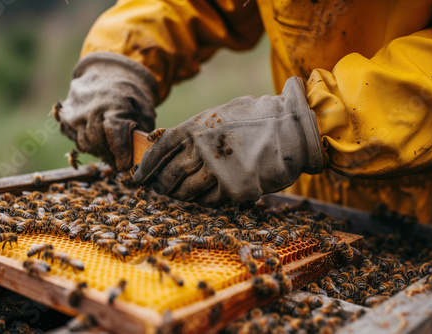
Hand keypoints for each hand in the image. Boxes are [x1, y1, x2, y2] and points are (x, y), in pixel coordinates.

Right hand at [58, 52, 157, 171]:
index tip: (126, 165)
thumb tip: (141, 160)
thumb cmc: (130, 96)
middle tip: (119, 163)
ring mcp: (74, 110)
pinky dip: (87, 143)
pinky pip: (75, 137)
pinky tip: (98, 140)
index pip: (115, 137)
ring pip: (84, 143)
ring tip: (111, 152)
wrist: (109, 72)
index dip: (121, 155)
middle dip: (110, 157)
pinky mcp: (64, 114)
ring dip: (98, 151)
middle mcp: (89, 107)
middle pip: (97, 143)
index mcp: (113, 103)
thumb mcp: (144, 112)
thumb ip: (141, 135)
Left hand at [133, 77, 325, 205]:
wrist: (293, 128)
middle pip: (170, 173)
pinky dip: (203, 202)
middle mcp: (202, 149)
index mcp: (196, 127)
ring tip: (179, 197)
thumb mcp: (222, 115)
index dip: (147, 165)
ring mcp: (218, 170)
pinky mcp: (235, 189)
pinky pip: (210, 201)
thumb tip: (175, 146)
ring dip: (181, 196)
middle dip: (162, 185)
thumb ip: (198, 131)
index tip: (139, 177)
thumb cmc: (258, 119)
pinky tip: (203, 200)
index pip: (160, 149)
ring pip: (187, 191)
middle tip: (159, 190)